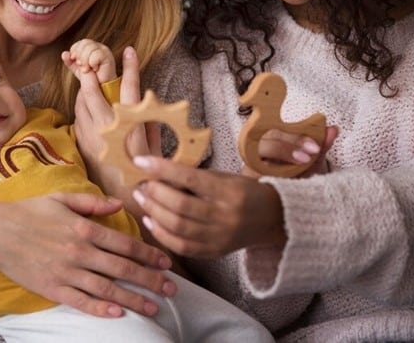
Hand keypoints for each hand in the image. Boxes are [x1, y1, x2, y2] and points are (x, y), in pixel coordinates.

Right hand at [0, 192, 175, 317]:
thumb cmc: (29, 212)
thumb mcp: (61, 199)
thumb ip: (92, 203)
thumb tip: (119, 205)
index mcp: (83, 228)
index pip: (125, 244)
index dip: (149, 254)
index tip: (166, 262)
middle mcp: (79, 251)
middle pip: (122, 268)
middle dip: (150, 279)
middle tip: (172, 289)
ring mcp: (66, 272)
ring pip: (107, 288)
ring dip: (133, 299)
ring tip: (154, 307)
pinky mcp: (52, 288)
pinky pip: (81, 301)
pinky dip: (101, 308)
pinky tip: (118, 313)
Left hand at [62, 38, 116, 82]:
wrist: (101, 88)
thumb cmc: (91, 78)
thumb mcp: (77, 69)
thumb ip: (70, 61)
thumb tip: (64, 54)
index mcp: (91, 47)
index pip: (80, 43)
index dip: (74, 50)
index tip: (74, 60)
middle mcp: (98, 47)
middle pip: (84, 42)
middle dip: (79, 55)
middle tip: (81, 66)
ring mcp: (104, 51)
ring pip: (89, 47)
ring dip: (85, 60)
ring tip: (87, 69)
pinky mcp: (108, 57)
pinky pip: (96, 54)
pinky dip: (92, 63)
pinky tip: (95, 69)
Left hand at [73, 47, 159, 196]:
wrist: (125, 201)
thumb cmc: (147, 174)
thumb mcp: (154, 146)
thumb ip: (149, 123)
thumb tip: (147, 104)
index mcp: (130, 124)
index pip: (130, 88)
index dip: (130, 67)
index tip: (129, 50)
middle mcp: (108, 127)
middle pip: (94, 91)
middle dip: (90, 73)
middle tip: (86, 61)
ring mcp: (91, 135)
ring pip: (82, 103)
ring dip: (83, 90)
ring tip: (85, 78)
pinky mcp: (82, 145)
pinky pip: (77, 119)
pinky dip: (81, 108)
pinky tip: (85, 105)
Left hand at [130, 126, 336, 256]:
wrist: (273, 218)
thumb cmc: (244, 192)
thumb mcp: (224, 177)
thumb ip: (195, 177)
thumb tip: (158, 172)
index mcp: (230, 191)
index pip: (189, 178)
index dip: (162, 169)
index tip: (141, 161)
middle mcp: (225, 216)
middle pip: (180, 206)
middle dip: (154, 193)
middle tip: (140, 184)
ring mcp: (219, 237)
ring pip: (177, 227)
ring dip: (154, 211)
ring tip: (142, 199)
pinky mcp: (214, 252)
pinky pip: (181, 246)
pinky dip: (161, 234)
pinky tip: (151, 220)